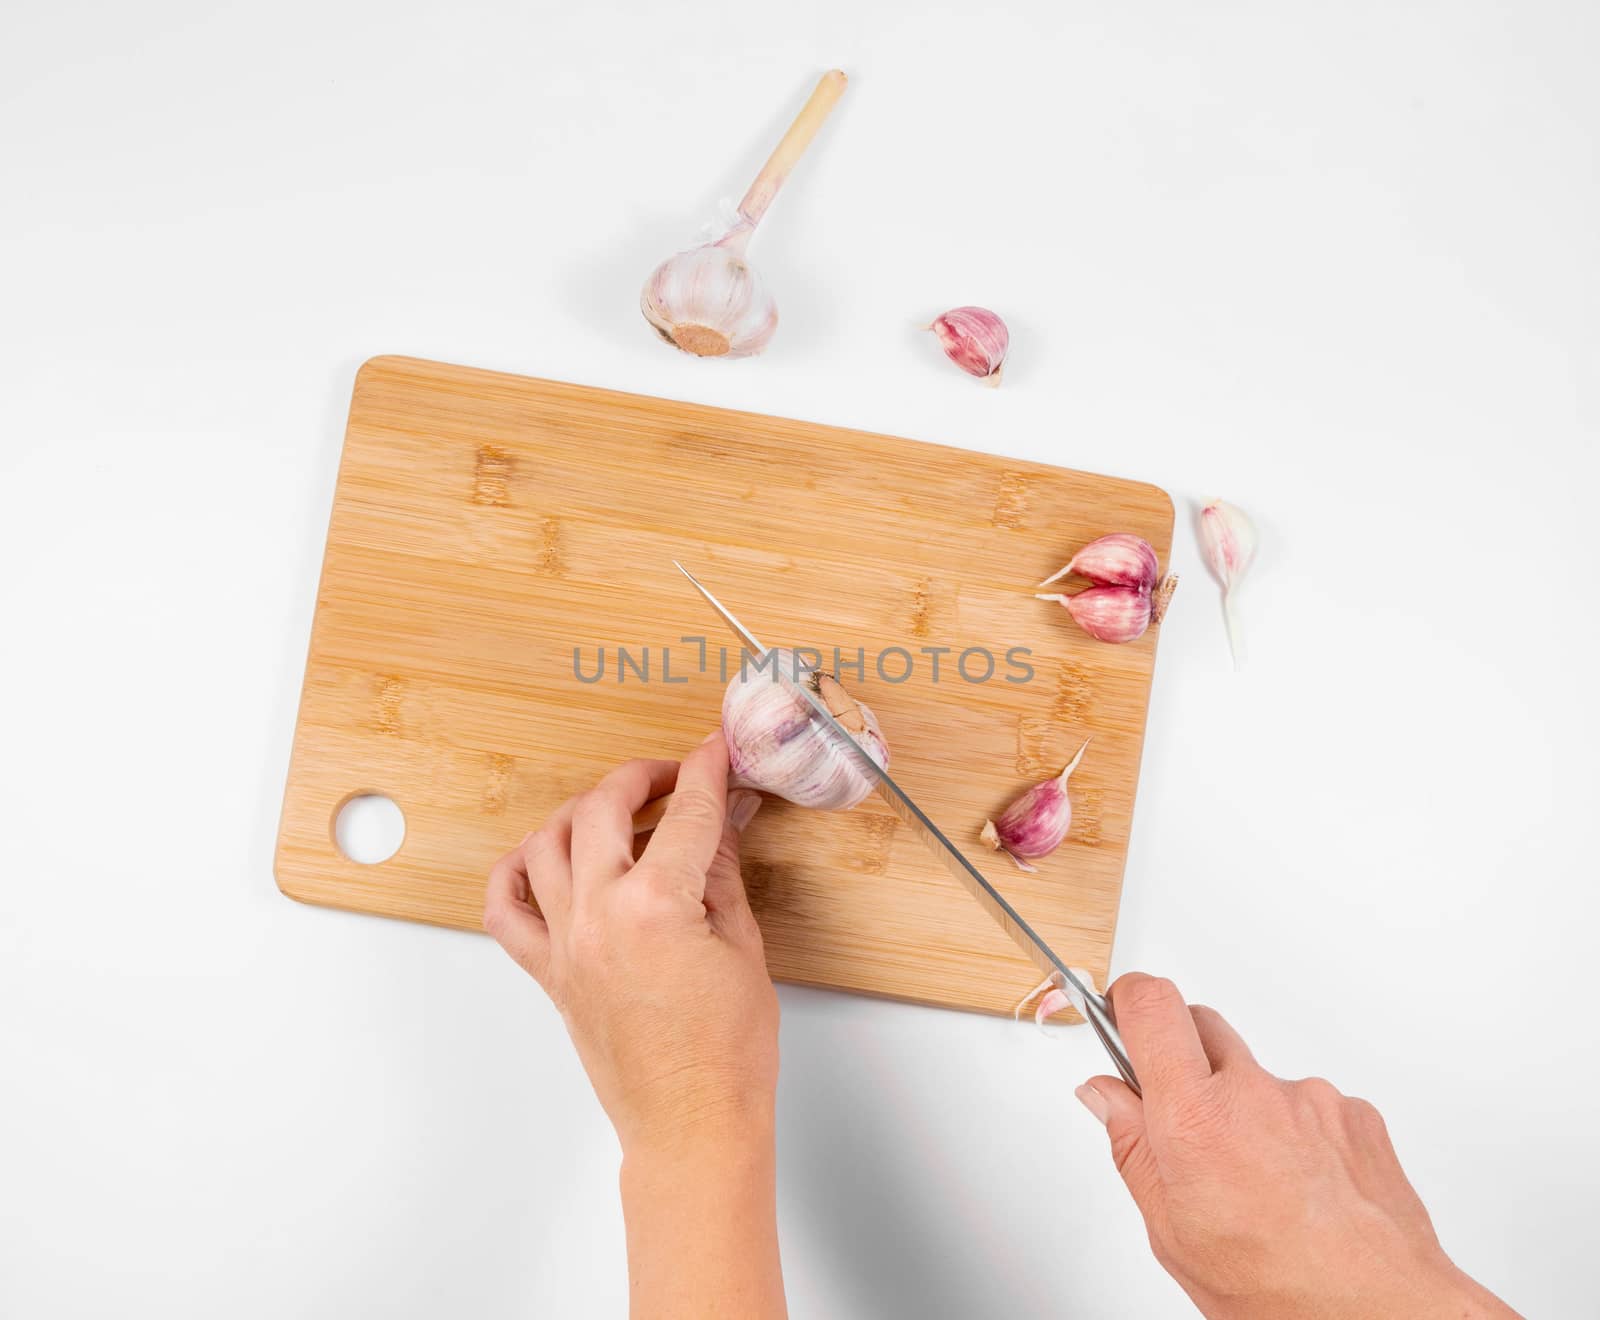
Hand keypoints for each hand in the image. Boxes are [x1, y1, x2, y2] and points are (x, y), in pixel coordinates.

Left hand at [485, 730, 785, 1318]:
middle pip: (604, 808)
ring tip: (619, 809)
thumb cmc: (726, 1058)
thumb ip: (722, 872)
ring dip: (583, 811)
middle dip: (642, 776)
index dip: (706, 773)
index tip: (715, 752)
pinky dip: (516, 871)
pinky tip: (546, 856)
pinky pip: (506, 908)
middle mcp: (598, 918)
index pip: (684, 815)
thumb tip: (719, 822)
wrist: (692, 1126)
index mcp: (655, 908)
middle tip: (674, 774)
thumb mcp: (743, 947)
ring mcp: (565, 944)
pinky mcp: (549, 972)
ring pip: (548, 842)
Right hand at [1078, 974, 1517, 1319]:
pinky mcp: (1355, 1112)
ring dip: (1245, 1107)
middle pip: (1201, 1024)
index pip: (1151, 1006)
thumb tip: (1105, 1095)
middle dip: (1182, 1057)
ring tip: (1258, 1181)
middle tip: (1183, 1117)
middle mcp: (1254, 1092)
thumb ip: (1132, 1147)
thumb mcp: (1172, 1230)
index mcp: (1195, 1119)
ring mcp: (1311, 1098)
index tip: (1120, 1010)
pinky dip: (1296, 1133)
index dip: (1128, 998)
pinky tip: (1299, 1186)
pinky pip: (1308, 1103)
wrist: (1382, 1313)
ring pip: (1257, 1074)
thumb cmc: (1281, 1289)